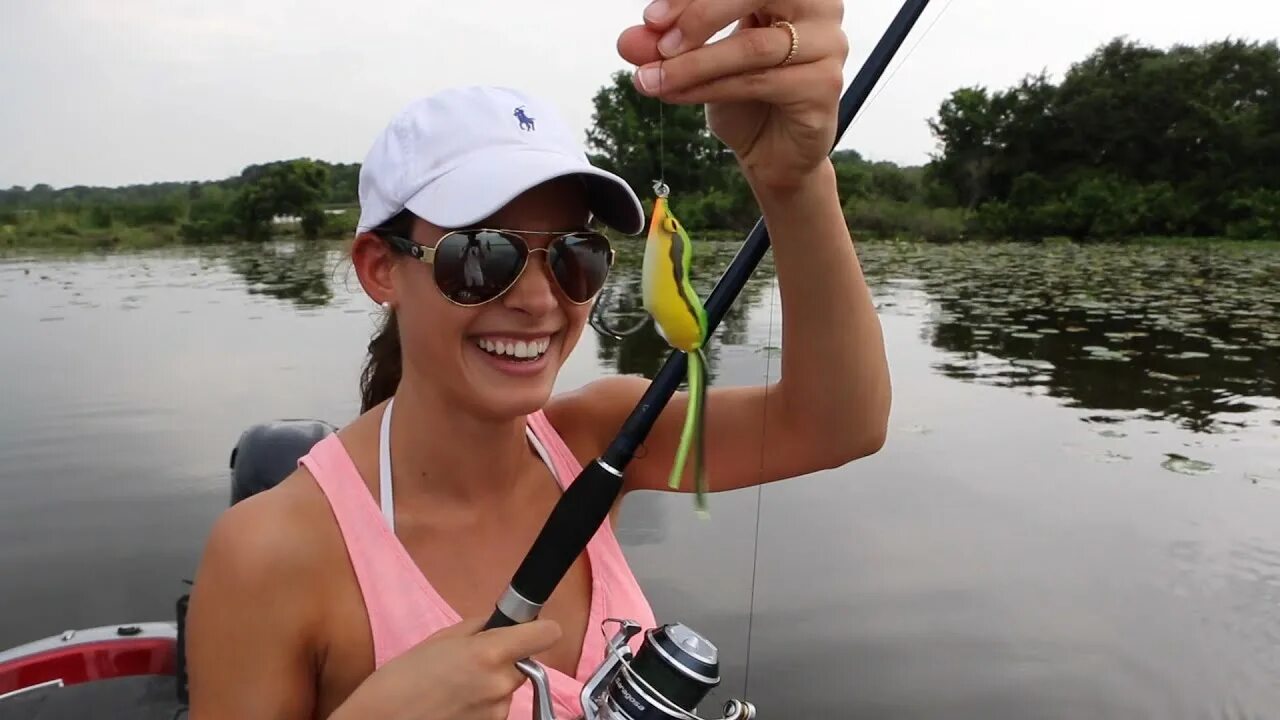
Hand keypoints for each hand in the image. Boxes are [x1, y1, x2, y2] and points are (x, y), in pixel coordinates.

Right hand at [335, 616, 561, 719]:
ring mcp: (498, 712)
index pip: (547, 634)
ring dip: (490, 686)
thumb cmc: (403, 677)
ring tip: (454, 689)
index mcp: (491, 653)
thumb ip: (480, 628)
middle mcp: (501, 684)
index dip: (540, 629)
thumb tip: (503, 623)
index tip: (530, 630)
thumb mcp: (441, 639)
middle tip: (468, 664)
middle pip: (522, 664)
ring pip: (507, 689)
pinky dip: (480, 706)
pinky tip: (453, 706)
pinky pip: (495, 710)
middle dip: (503, 662)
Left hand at [618, 0, 848, 189]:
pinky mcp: (823, 87)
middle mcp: (819, 7)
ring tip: (654, 79)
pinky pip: (757, 82)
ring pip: (751, 47)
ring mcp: (828, 46)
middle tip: (658, 44)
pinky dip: (709, 89)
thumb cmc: (744, 95)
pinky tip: (677, 95)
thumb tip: (630, 40)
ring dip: (693, 64)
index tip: (652, 17)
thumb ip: (665, 45)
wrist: (773, 154)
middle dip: (699, 15)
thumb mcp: (697, 62)